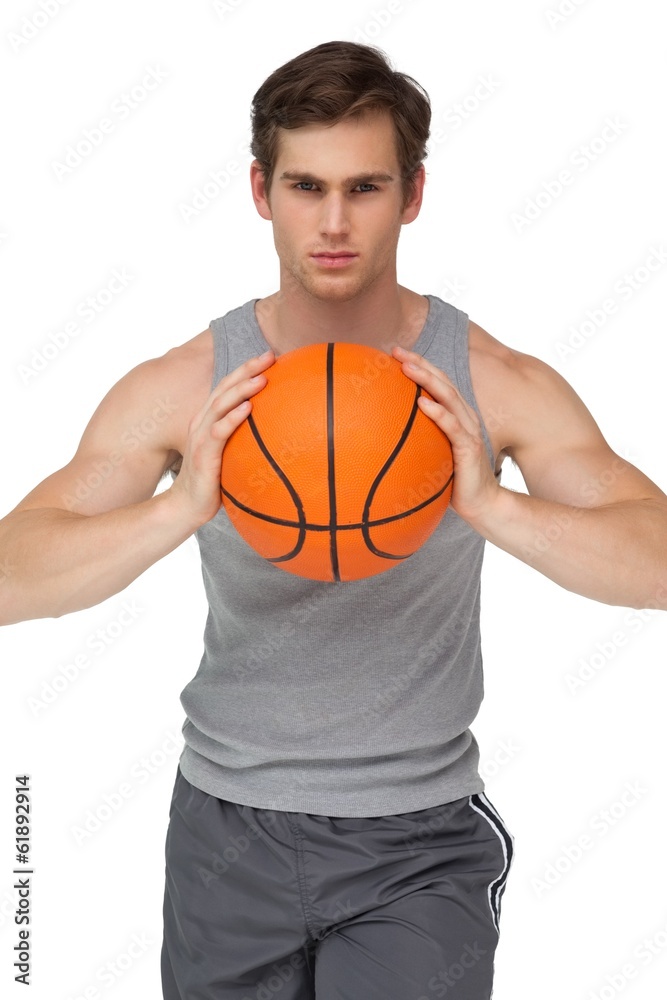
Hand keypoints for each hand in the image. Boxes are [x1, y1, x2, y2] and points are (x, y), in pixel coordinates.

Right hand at [168, 349, 274, 527]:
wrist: (187, 506)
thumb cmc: (213, 482)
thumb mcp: (230, 455)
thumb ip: (244, 440)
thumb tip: (276, 436)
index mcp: (209, 420)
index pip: (228, 388)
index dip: (247, 370)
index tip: (270, 357)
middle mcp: (203, 422)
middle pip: (225, 388)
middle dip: (247, 370)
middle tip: (270, 356)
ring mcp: (201, 437)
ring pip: (221, 405)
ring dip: (242, 389)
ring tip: (262, 377)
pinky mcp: (203, 454)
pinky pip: (218, 432)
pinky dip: (233, 418)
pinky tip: (248, 408)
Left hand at [392, 344, 499, 525]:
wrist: (482, 504)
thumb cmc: (455, 481)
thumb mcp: (433, 455)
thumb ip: (419, 441)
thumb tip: (386, 437)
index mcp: (456, 416)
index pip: (436, 384)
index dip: (419, 366)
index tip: (395, 353)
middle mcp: (464, 418)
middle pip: (441, 382)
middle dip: (419, 363)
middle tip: (396, 350)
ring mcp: (468, 431)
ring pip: (448, 397)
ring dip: (426, 379)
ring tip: (406, 366)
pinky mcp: (469, 448)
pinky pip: (452, 427)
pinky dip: (438, 412)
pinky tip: (422, 402)